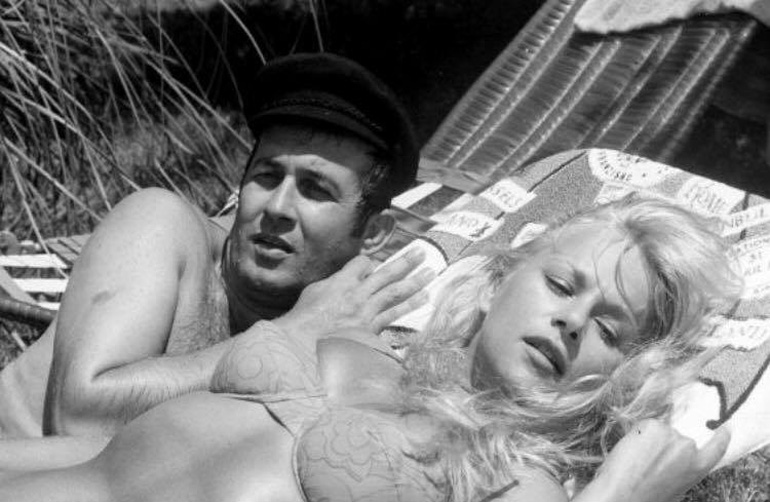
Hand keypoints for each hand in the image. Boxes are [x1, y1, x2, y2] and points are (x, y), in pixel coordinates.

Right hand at [274, 249, 433, 341]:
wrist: (304, 345)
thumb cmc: (304, 321)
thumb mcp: (314, 293)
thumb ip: (332, 283)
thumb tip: (342, 280)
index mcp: (342, 281)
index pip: (364, 263)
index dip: (368, 264)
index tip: (369, 267)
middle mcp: (358, 293)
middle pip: (387, 273)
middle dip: (406, 262)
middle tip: (421, 253)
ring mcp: (367, 311)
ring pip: (396, 292)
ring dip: (416, 281)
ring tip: (430, 273)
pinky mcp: (371, 329)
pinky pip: (394, 314)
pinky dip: (409, 306)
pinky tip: (424, 299)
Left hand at [581, 419, 729, 501]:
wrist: (626, 495)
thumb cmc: (647, 496)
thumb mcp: (676, 486)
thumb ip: (682, 469)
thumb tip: (674, 459)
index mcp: (698, 467)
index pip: (716, 448)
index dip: (721, 437)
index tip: (726, 427)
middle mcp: (689, 448)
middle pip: (675, 437)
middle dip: (661, 444)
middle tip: (646, 461)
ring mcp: (672, 435)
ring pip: (658, 430)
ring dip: (648, 440)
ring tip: (638, 460)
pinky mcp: (654, 426)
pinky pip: (644, 425)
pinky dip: (636, 434)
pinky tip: (632, 451)